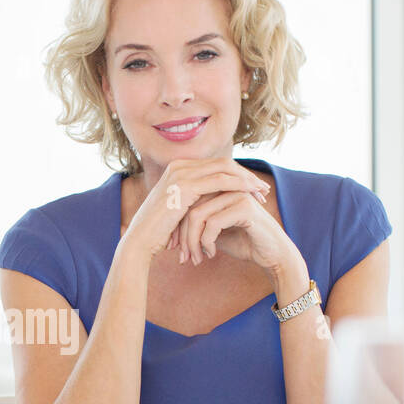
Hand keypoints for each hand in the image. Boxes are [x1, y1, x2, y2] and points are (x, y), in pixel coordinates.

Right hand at [120, 158, 269, 262]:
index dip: (237, 175)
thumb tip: (211, 203)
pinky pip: (220, 180)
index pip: (215, 166)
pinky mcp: (185, 185)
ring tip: (262, 193)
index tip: (253, 189)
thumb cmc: (158, 231)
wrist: (140, 240)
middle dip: (246, 175)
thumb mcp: (178, 210)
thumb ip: (193, 200)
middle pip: (223, 163)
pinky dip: (239, 185)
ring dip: (247, 180)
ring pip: (225, 169)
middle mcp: (179, 165)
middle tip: (263, 189)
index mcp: (178, 168)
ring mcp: (181, 173)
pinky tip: (251, 195)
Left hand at [174, 164, 296, 273]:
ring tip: (195, 259)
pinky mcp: (244, 207)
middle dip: (182, 235)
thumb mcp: (214, 233)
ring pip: (198, 214)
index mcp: (220, 188)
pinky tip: (210, 255)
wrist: (272, 255)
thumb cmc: (244, 243)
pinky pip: (212, 223)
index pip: (187, 201)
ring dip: (192, 241)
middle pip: (189, 206)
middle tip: (182, 257)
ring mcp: (237, 194)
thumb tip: (173, 227)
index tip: (174, 248)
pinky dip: (206, 242)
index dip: (178, 225)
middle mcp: (227, 187)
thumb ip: (198, 224)